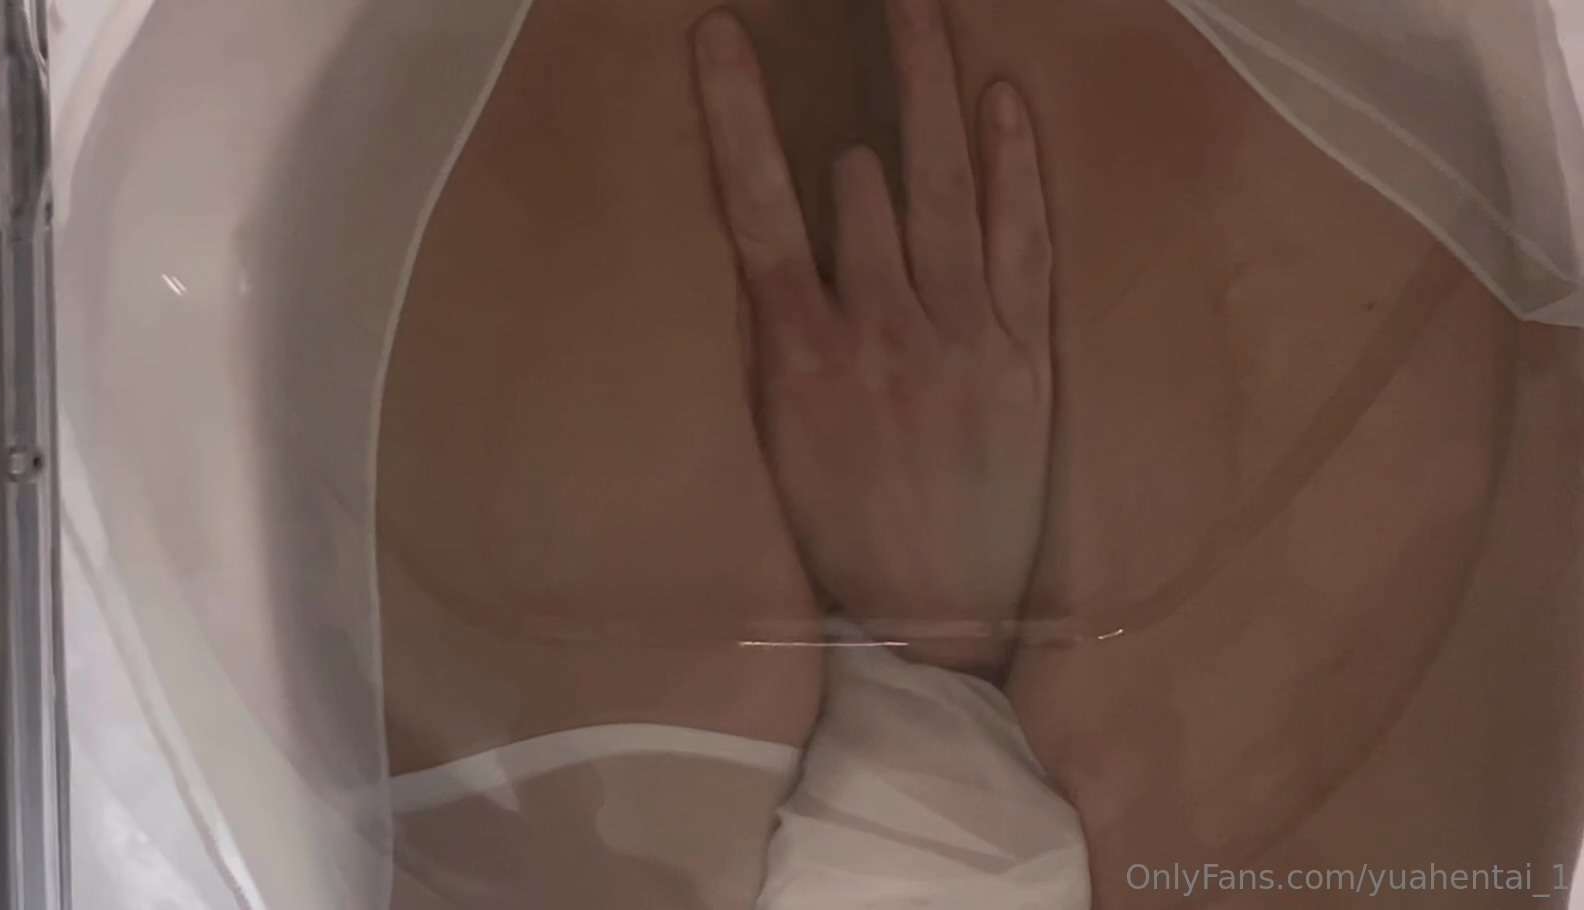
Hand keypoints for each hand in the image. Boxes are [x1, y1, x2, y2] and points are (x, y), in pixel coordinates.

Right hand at [693, 0, 1053, 676]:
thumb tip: (779, 250)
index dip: (737, 112)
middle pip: (864, 177)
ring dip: (930, 91)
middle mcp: (877, 328)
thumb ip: (777, 341)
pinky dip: (1013, 168)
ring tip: (925, 13)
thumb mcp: (777, 441)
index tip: (721, 36)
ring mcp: (958, 336)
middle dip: (869, 77)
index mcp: (800, 352)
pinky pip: (1021, 243)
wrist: (937, 617)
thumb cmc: (843, 534)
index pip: (758, 206)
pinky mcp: (1023, 356)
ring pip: (942, 191)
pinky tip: (1002, 100)